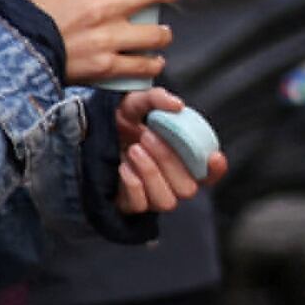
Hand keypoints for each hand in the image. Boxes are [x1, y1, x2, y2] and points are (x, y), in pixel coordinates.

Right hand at [26, 0, 177, 85]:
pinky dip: (153, 63)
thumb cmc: (21, 20)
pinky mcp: (106, 66)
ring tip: (161, 33)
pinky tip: (153, 60)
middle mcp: (100, 8)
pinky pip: (143, 65)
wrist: (10, 57)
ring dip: (163, 33)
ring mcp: (106, 39)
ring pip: (156, 33)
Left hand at [109, 95, 213, 211]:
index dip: (216, 170)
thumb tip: (177, 105)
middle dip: (169, 161)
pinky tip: (123, 167)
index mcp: (183, 161)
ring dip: (151, 173)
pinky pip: (141, 205)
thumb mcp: (135, 103)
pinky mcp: (131, 206)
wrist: (88, 136)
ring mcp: (153, 197)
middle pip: (188, 188)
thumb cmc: (121, 122)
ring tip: (133, 149)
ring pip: (167, 201)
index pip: (210, 174)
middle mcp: (173, 183)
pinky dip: (133, 184)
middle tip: (147, 136)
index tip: (213, 156)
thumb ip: (156, 99)